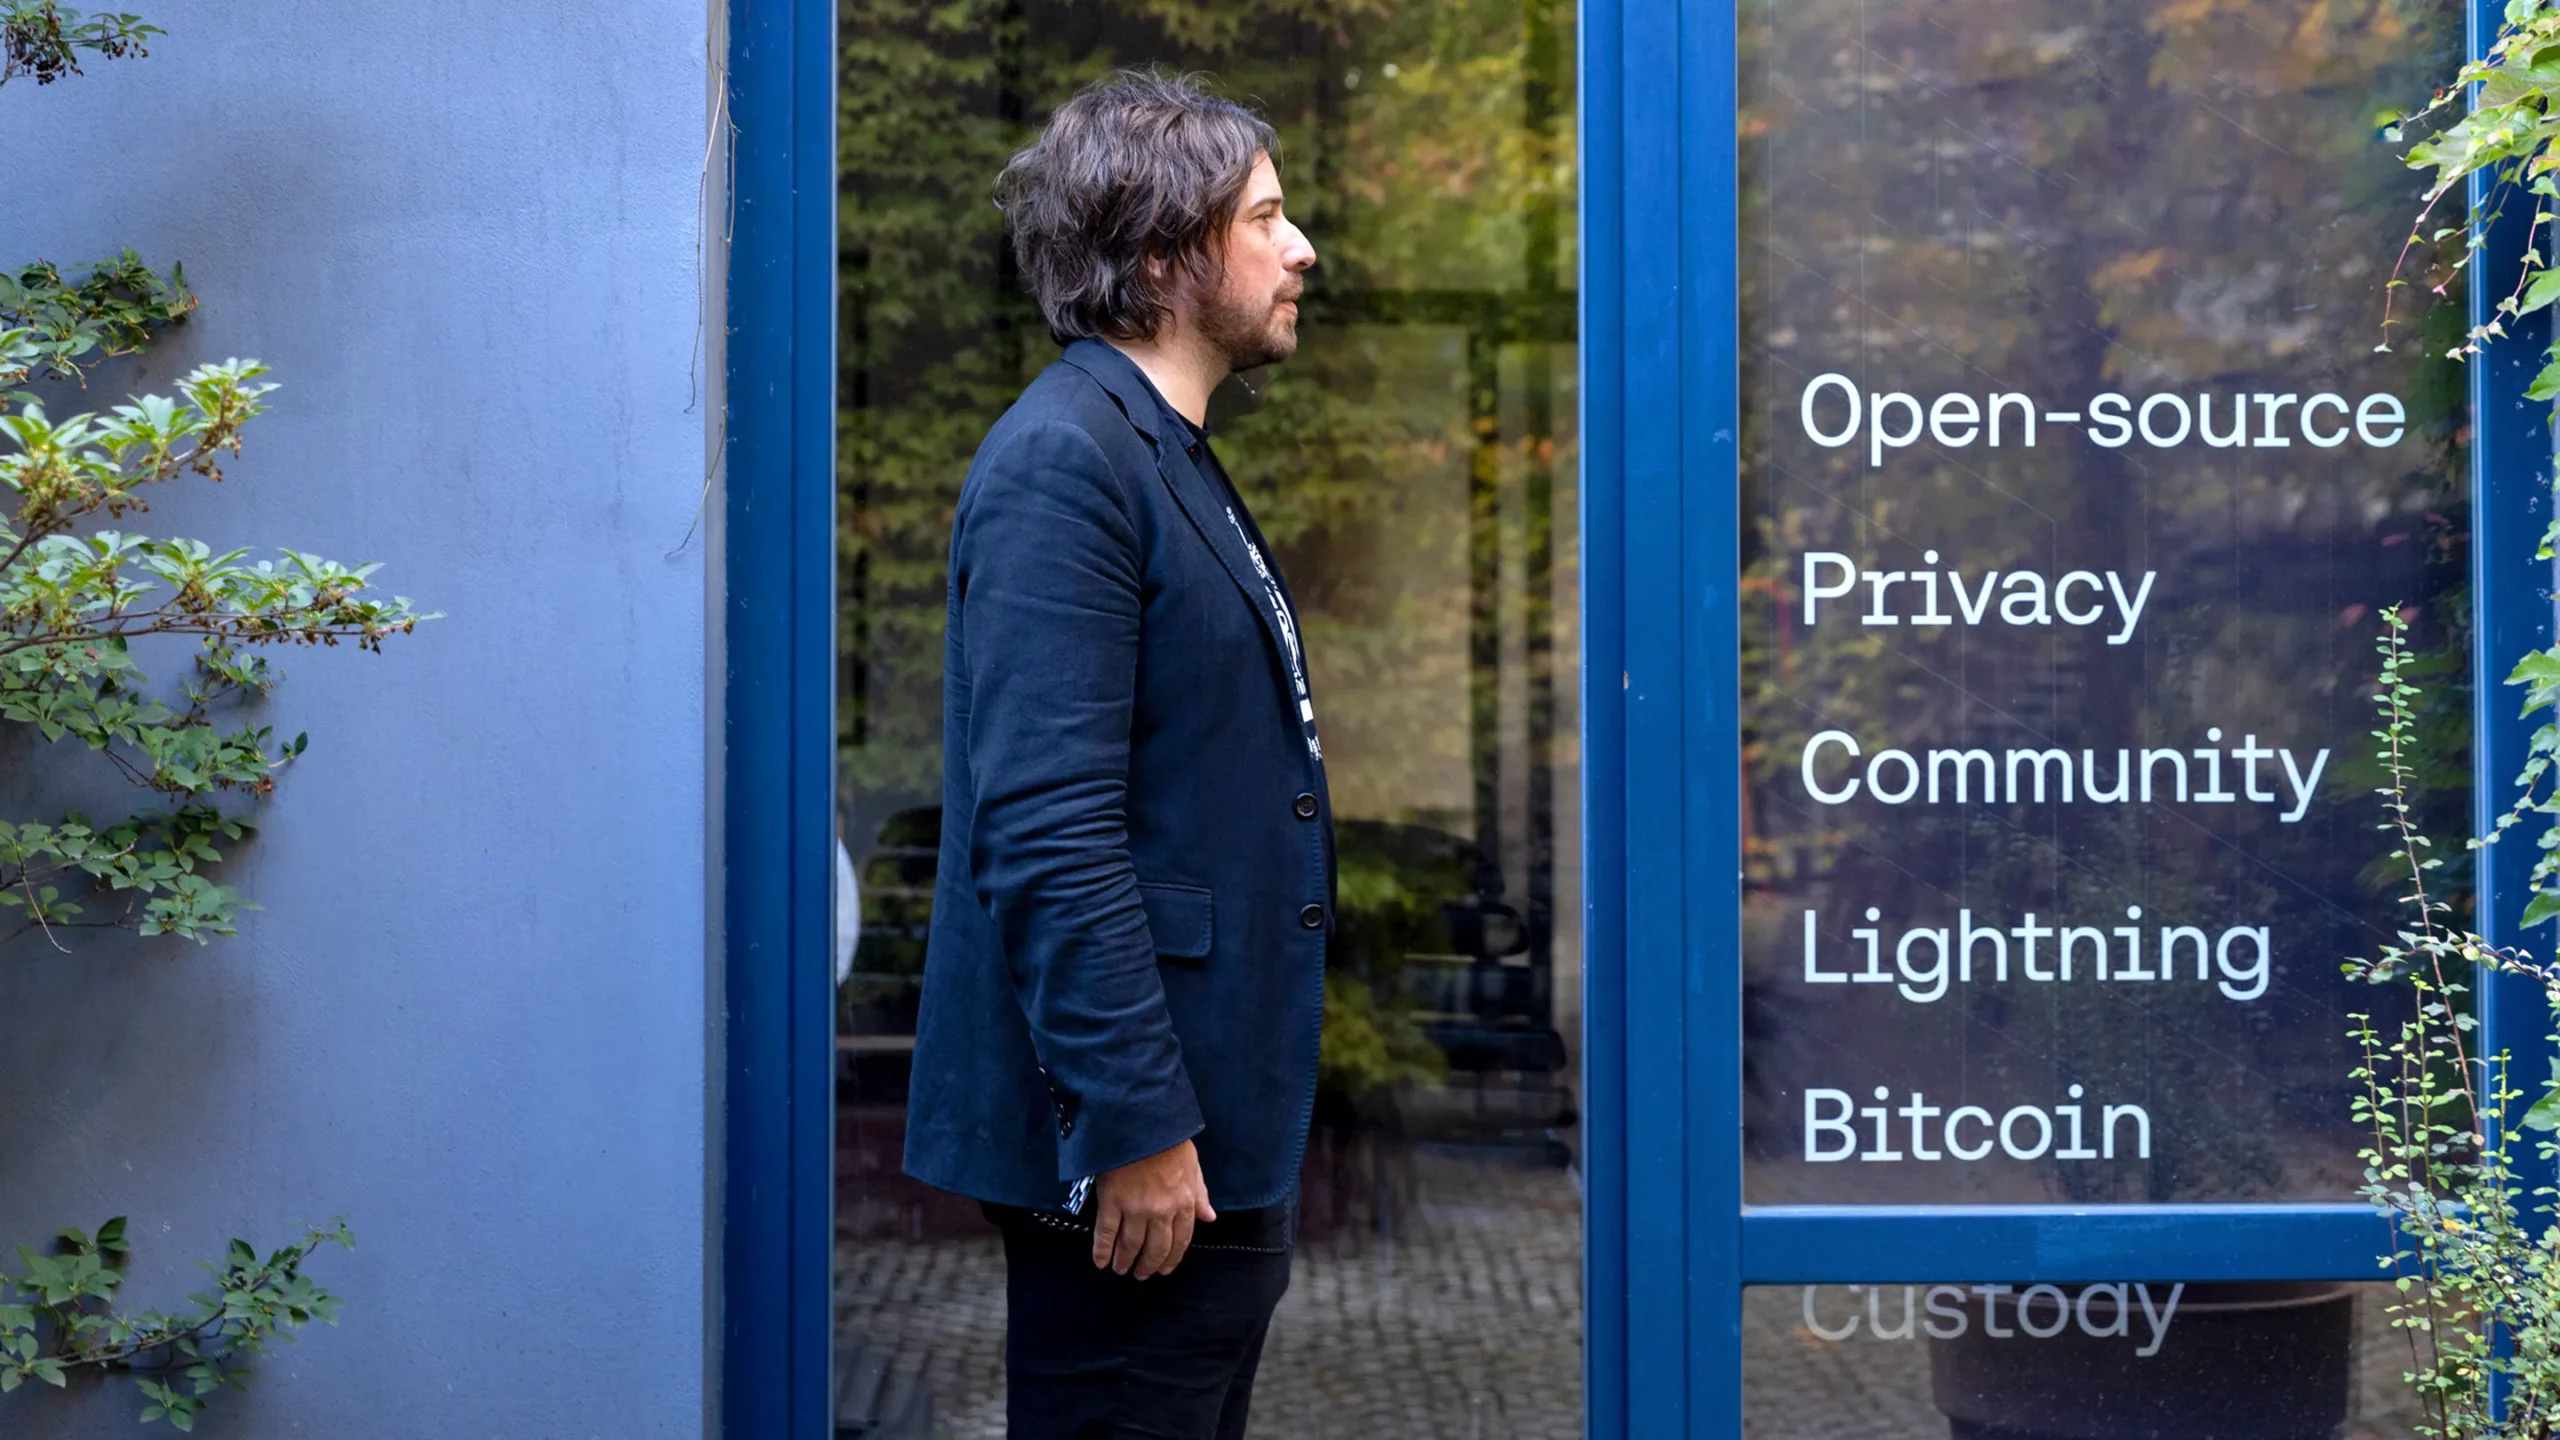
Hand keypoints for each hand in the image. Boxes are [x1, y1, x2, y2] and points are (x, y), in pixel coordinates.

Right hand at [1091, 1139, 1216, 1278]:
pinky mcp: (1112, 1201)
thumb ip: (1200, 1194)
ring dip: (1125, 1261)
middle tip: (1141, 1274)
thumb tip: (1209, 1217)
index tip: (1164, 1270)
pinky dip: (1101, 1250)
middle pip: (1156, 1248)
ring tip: (1120, 1269)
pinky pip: (1106, 1232)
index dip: (1172, 1259)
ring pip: (1131, 1245)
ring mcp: (1135, 1208)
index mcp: (1184, 1203)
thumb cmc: (1169, 1139)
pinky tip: (1100, 1261)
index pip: (1181, 1241)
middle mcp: (1162, 1211)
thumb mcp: (1193, 1165)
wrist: (1142, 1120)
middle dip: (1148, 1265)